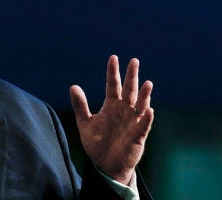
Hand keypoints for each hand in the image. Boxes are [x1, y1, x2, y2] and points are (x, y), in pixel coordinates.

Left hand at [69, 55, 153, 184]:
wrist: (105, 164)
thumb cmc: (97, 143)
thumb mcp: (84, 123)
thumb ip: (80, 105)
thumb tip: (73, 86)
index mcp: (111, 106)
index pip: (112, 85)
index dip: (112, 72)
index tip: (113, 58)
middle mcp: (124, 111)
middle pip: (129, 90)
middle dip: (131, 76)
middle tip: (134, 61)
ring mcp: (132, 122)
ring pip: (140, 105)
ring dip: (144, 95)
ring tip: (147, 83)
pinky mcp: (138, 136)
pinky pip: (143, 126)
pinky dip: (146, 118)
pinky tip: (148, 110)